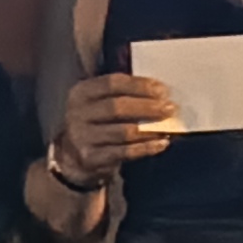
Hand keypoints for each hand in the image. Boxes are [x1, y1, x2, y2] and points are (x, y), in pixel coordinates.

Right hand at [48, 71, 179, 185]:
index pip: (113, 83)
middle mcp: (77, 114)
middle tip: (170, 108)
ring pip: (124, 132)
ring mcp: (82, 137)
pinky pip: (125, 152)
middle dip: (148, 107)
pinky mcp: (91, 158)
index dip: (140, 85)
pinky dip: (147, 147)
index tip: (162, 90)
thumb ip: (122, 93)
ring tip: (168, 127)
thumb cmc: (96, 124)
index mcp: (81, 93)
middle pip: (118, 107)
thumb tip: (160, 91)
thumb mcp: (99, 103)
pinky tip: (161, 143)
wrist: (73, 158)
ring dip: (150, 129)